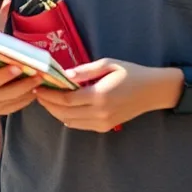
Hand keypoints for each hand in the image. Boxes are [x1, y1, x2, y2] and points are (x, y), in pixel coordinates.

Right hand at [0, 49, 40, 115]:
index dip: (4, 75)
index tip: (18, 66)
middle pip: (7, 93)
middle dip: (24, 83)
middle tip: (38, 74)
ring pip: (15, 99)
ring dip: (29, 90)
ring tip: (41, 79)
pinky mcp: (2, 111)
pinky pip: (18, 105)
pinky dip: (28, 97)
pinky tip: (37, 88)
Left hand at [34, 59, 177, 132]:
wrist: (153, 91)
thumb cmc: (131, 73)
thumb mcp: (108, 64)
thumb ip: (85, 70)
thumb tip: (65, 74)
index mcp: (99, 96)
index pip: (66, 100)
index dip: (49, 95)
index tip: (37, 87)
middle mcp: (100, 113)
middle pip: (65, 113)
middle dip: (48, 104)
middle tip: (37, 94)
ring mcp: (103, 122)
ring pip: (71, 122)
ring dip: (56, 112)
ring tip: (46, 100)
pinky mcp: (106, 127)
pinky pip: (81, 125)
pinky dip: (68, 118)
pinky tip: (62, 108)